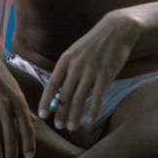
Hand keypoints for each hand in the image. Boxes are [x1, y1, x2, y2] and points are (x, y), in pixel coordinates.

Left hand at [38, 10, 137, 130]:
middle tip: (58, 126)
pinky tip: (90, 120)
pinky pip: (97, 96)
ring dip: (74, 115)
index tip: (42, 115)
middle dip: (60, 112)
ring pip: (79, 98)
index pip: (51, 84)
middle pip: (64, 94)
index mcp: (65, 60)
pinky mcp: (106, 74)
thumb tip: (58, 89)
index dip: (46, 101)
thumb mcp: (75, 52)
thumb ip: (67, 69)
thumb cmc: (93, 44)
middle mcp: (76, 66)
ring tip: (71, 127)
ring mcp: (91, 70)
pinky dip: (93, 110)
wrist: (116, 30)